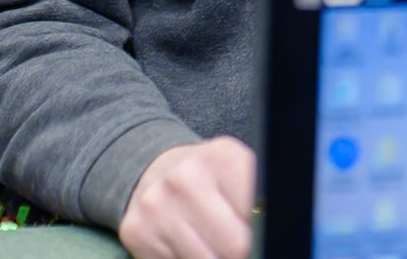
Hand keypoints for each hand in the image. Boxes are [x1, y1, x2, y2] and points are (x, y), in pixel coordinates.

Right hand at [118, 136, 256, 258]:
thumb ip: (255, 197)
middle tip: (238, 246)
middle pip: (234, 245)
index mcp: (221, 157)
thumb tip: (268, 234)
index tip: (257, 232)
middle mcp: (185, 178)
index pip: (258, 213)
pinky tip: (188, 246)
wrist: (155, 169)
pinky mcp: (137, 231)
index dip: (262, 230)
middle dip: (241, 251)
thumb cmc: (209, 178)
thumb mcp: (238, 172)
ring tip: (214, 246)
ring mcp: (157, 205)